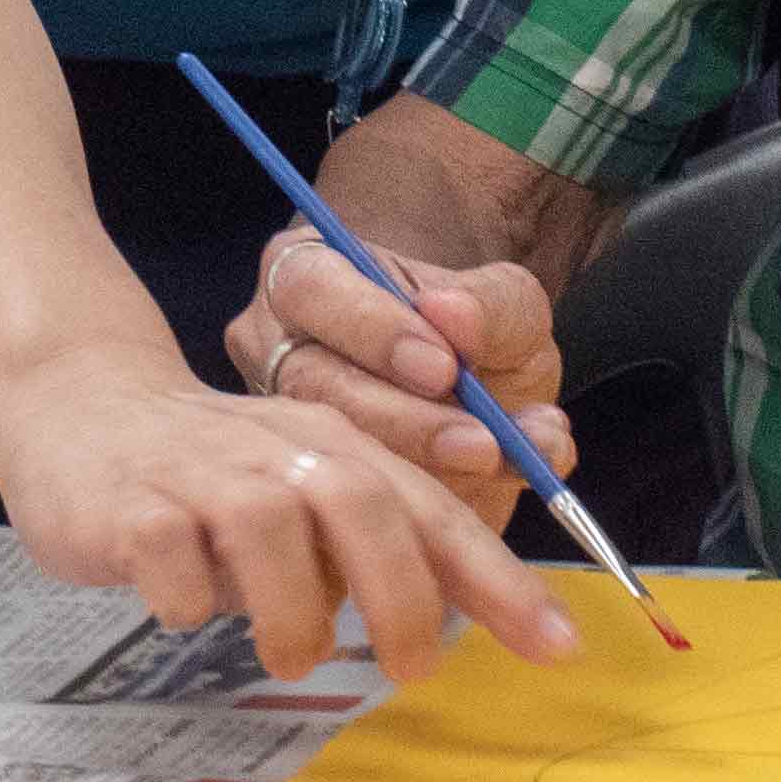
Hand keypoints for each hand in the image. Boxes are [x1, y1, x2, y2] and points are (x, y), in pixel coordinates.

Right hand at [0, 356, 576, 686]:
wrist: (80, 408)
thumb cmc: (211, 470)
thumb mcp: (304, 491)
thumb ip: (369, 545)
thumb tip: (444, 619)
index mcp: (336, 448)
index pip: (434, 513)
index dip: (500, 580)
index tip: (558, 646)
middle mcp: (278, 451)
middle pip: (364, 508)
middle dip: (403, 598)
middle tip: (412, 668)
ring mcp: (202, 475)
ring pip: (270, 535)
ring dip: (293, 613)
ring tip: (289, 651)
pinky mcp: (131, 505)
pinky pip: (172, 561)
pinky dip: (187, 599)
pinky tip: (183, 605)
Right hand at [228, 219, 577, 497]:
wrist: (485, 384)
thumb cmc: (479, 329)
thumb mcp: (503, 301)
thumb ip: (488, 304)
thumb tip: (455, 317)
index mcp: (303, 276)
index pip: (310, 288)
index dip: (374, 330)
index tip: (446, 368)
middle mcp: (277, 348)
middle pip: (313, 383)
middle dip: (405, 419)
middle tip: (481, 442)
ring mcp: (286, 423)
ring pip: (332, 454)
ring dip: (427, 469)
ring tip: (502, 463)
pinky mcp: (316, 491)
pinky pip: (360, 505)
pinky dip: (440, 503)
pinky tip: (498, 487)